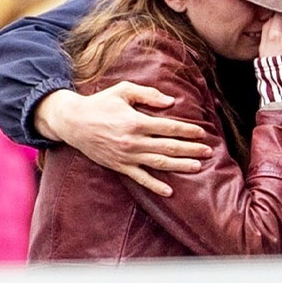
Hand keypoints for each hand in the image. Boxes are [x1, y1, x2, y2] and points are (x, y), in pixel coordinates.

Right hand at [34, 83, 212, 195]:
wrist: (73, 123)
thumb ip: (148, 94)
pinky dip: (155, 186)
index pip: (169, 127)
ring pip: (158, 163)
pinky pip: (140, 178)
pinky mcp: (119, 166)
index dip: (187, 130)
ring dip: (180, 166)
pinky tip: (169, 191)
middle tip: (208, 151)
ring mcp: (126, 156)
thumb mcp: (123, 90)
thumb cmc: (100, 103)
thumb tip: (171, 102)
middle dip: (190, 149)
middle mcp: (133, 141)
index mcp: (136, 121)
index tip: (201, 133)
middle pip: (168, 147)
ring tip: (198, 167)